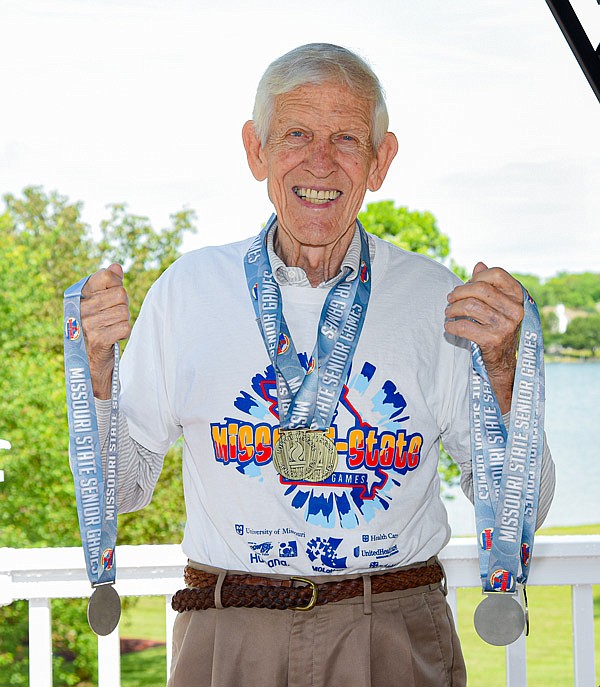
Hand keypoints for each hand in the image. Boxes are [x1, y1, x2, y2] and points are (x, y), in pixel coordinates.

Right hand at [80, 264, 130, 398]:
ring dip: (124, 320)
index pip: (107, 275)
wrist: (92, 363)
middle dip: (123, 306)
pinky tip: (114, 337)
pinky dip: (124, 333)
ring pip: (124, 311)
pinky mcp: (98, 340)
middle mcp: (80, 308)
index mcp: (80, 295)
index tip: (111, 297)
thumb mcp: (103, 304)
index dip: (117, 285)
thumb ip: (110, 284)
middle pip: (120, 294)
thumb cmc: (100, 328)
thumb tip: (116, 266)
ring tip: (113, 327)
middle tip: (114, 317)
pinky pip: (125, 327)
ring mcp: (87, 324)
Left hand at [444, 262, 523, 412]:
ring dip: (453, 309)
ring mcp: (506, 326)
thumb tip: (479, 264)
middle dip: (459, 292)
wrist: (504, 362)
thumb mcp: (498, 305)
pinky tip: (449, 327)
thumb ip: (490, 285)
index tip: (465, 286)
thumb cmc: (498, 328)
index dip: (476, 277)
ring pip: (470, 306)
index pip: (497, 274)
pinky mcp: (493, 341)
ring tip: (448, 313)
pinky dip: (452, 325)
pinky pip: (464, 327)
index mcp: (519, 297)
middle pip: (480, 289)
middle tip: (450, 299)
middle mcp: (516, 310)